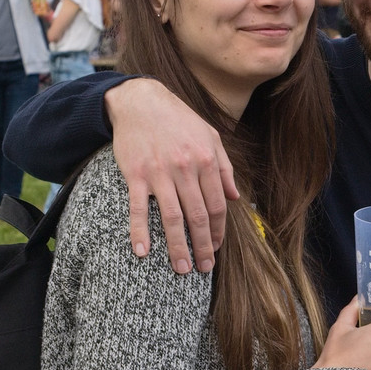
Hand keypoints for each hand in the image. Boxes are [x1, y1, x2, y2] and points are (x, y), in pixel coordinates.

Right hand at [106, 77, 239, 266]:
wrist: (140, 100)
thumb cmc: (178, 120)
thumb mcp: (210, 136)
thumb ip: (225, 167)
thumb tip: (235, 197)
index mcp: (206, 160)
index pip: (217, 205)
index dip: (218, 231)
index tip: (217, 249)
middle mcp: (185, 168)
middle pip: (198, 217)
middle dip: (203, 246)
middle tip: (204, 268)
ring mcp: (159, 173)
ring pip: (173, 218)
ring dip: (178, 247)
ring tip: (182, 269)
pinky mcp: (135, 174)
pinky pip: (138, 208)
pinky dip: (140, 231)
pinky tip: (143, 251)